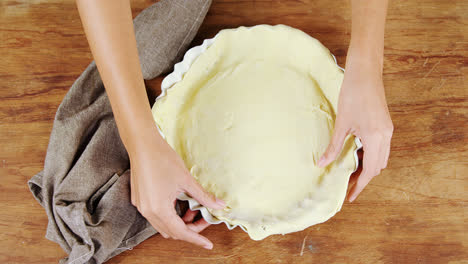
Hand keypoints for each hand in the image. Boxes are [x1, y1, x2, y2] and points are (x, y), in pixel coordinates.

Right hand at [129, 127, 224, 248]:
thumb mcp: (186, 180)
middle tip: (205, 219)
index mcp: (159, 209)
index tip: (208, 244)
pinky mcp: (139, 199)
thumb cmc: (163, 159)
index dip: (196, 239)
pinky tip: (180, 204)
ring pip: (163, 224)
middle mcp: (148, 211)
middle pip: (171, 231)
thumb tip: (219, 206)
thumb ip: (203, 196)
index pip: (180, 232)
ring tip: (194, 211)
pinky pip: (156, 215)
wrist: (142, 144)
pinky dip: (170, 215)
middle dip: (190, 229)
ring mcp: (141, 206)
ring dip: (179, 223)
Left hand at [317, 59, 392, 201]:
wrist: (365, 72)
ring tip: (349, 171)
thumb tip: (322, 164)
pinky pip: (380, 147)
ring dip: (367, 166)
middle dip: (364, 178)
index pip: (371, 170)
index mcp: (376, 138)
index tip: (351, 196)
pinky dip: (369, 154)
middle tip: (347, 185)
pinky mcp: (385, 124)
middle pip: (378, 166)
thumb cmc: (352, 94)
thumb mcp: (341, 123)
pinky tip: (355, 153)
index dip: (361, 185)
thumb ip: (334, 146)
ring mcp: (388, 130)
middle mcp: (386, 136)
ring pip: (380, 157)